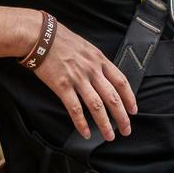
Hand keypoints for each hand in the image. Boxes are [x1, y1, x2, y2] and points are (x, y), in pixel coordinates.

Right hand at [32, 20, 137, 141]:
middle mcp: (92, 70)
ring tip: (109, 136)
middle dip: (122, 116)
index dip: (129, 98)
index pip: (121, 81)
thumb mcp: (87, 47)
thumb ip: (97, 62)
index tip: (133, 110)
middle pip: (112, 97)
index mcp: (99, 60)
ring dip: (105, 124)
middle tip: (126, 129)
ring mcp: (77, 79)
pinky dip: (81, 123)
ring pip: (97, 106)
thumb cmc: (62, 40)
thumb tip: (105, 77)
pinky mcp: (62, 86)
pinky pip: (75, 108)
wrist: (40, 37)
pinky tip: (86, 133)